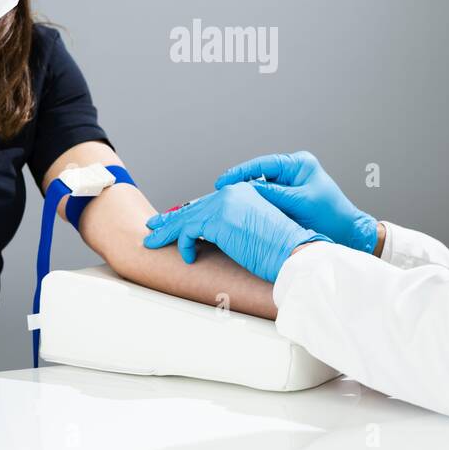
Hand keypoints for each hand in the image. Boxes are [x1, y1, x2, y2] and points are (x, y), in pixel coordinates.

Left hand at [142, 182, 329, 282]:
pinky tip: (188, 257)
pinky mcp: (219, 219)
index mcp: (244, 192)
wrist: (295, 254)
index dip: (190, 213)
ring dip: (168, 232)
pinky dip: (183, 244)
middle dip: (172, 220)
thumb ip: (235, 226)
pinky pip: (189, 231)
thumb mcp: (256, 231)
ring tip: (153, 242)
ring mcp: (225, 204)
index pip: (209, 202)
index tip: (175, 220)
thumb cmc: (282, 250)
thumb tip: (212, 235)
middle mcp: (234, 192)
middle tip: (155, 226)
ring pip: (186, 217)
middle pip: (195, 207)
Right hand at [215, 151, 377, 253]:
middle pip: (258, 175)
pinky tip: (244, 213)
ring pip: (261, 189)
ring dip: (247, 197)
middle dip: (240, 184)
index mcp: (298, 165)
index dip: (240, 173)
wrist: (350, 234)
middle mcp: (293, 172)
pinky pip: (267, 200)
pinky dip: (256, 206)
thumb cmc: (332, 216)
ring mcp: (290, 186)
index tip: (223, 182)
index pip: (262, 165)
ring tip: (228, 204)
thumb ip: (275, 195)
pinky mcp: (289, 201)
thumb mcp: (301, 203)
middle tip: (220, 194)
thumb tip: (248, 190)